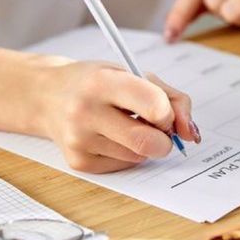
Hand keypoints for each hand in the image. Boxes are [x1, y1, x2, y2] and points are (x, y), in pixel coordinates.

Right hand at [0, 47, 198, 173]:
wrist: (48, 96)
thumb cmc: (98, 81)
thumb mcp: (134, 73)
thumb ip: (171, 98)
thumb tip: (191, 133)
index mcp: (103, 82)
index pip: (154, 106)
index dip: (169, 114)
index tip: (165, 112)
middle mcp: (86, 112)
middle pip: (148, 142)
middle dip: (165, 139)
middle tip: (158, 127)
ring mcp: (80, 140)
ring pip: (140, 156)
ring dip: (145, 144)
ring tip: (125, 123)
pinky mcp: (79, 162)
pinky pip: (125, 165)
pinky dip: (128, 153)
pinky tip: (111, 135)